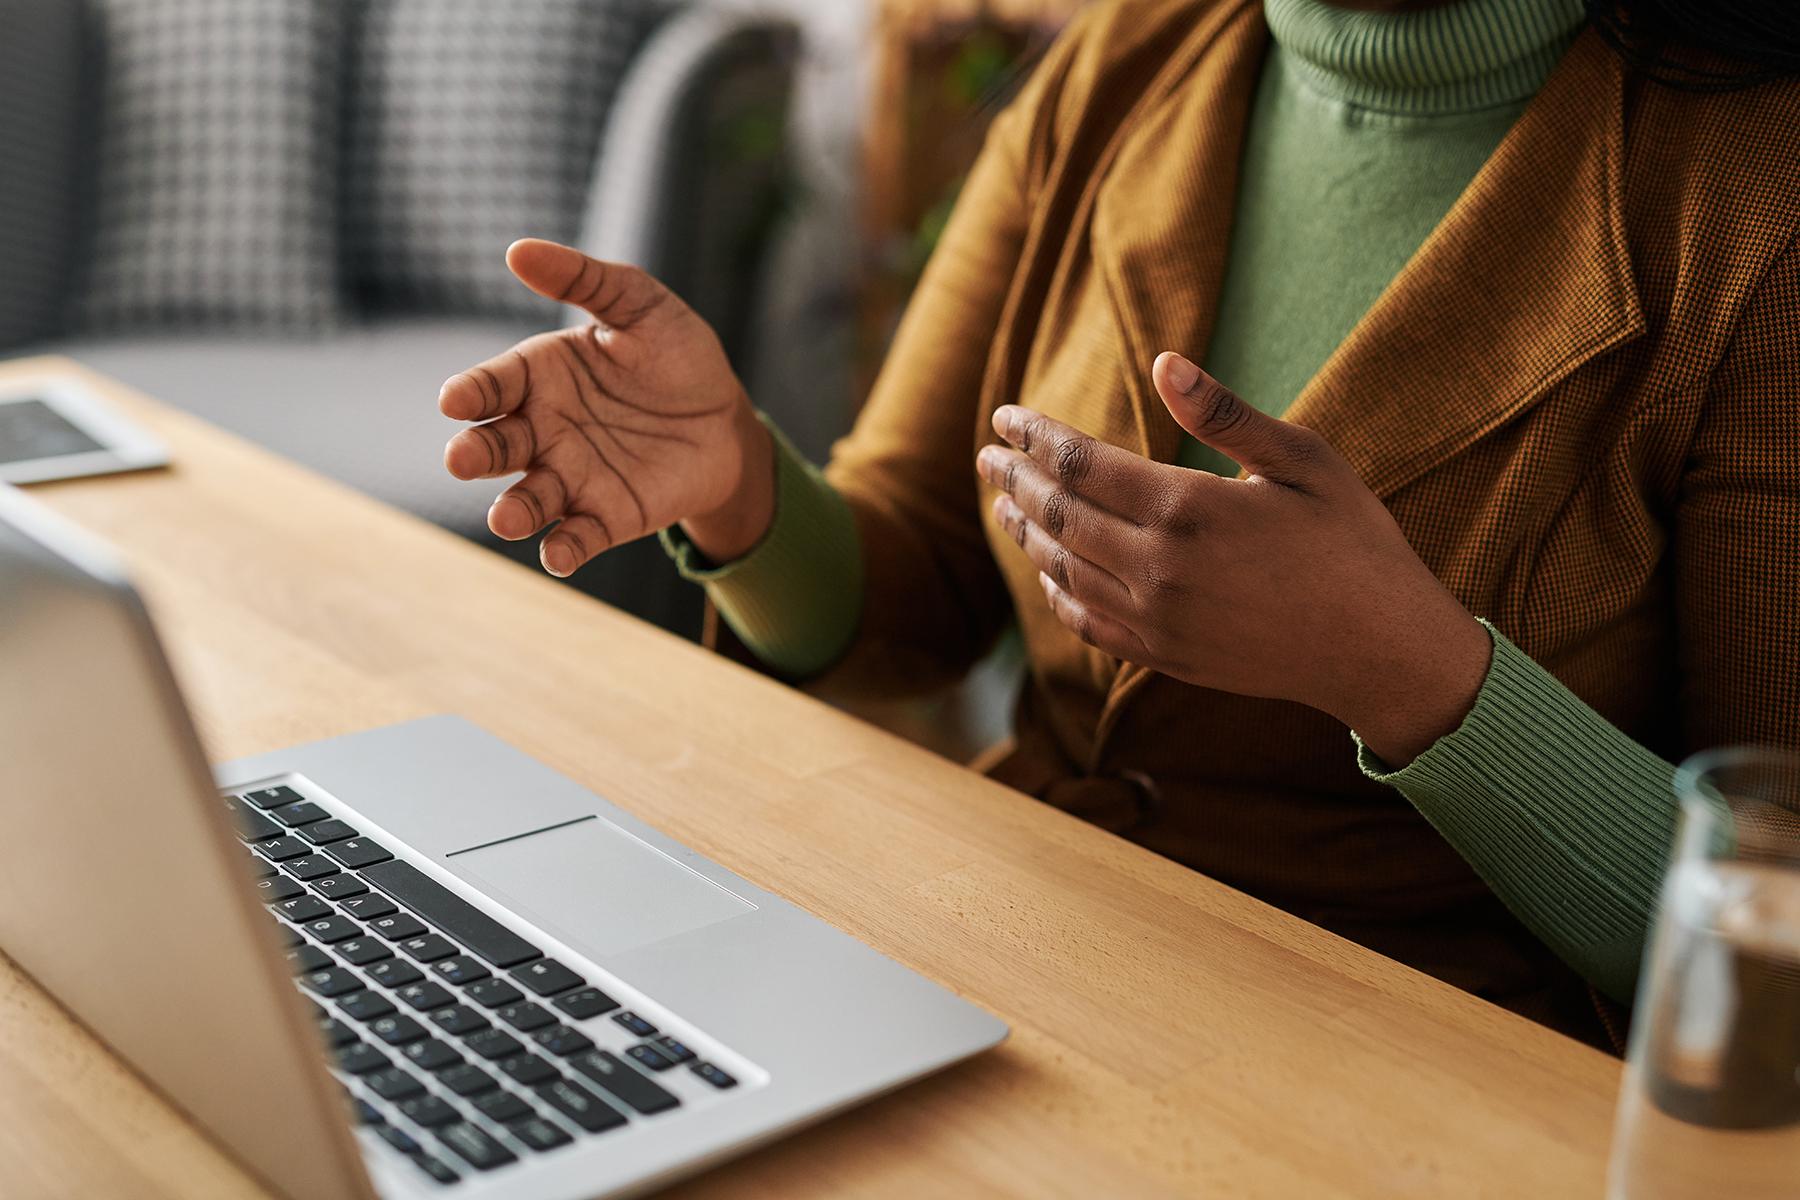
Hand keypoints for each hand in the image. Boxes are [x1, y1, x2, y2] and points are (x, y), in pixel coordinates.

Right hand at [440, 239, 773, 575]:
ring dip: (513, 511)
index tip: (454, 400)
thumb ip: (585, 280)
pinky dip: (564, 549)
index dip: (471, 393)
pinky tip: (558, 555)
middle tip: (461, 459)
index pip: (493, 385)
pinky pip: (577, 537)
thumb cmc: (675, 355)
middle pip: (496, 446)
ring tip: (505, 520)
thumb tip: (518, 250)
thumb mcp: (640, 304)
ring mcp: (571, 477)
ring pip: (529, 499)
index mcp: (540, 376)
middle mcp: (543, 431)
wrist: (726, 418)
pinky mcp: (606, 517)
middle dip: (475, 454)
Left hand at [975, 351, 1491, 766]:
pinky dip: (1057, 592)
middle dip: (1017, 479)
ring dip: (1027, 532)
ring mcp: (1155, 619)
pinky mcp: (1163, 656)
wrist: (1380, 651)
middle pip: (1059, 514)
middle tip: (987, 457)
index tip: (1006, 416)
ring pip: (1063, 568)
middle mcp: (1156, 566)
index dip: (1036, 436)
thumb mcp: (1302, 461)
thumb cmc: (1352, 543)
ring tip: (1002, 505)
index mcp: (1185, 507)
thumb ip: (1224, 414)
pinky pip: (1087, 622)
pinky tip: (1046, 572)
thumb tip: (1164, 362)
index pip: (1080, 462)